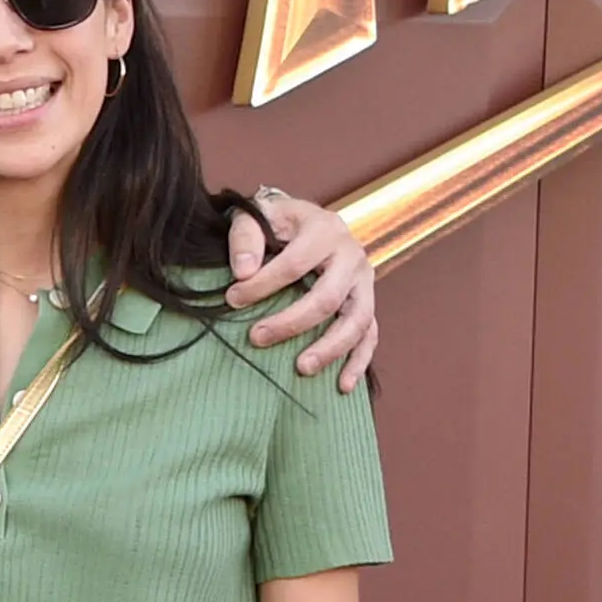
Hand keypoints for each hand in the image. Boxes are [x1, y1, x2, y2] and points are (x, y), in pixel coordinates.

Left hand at [223, 188, 379, 391]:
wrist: (305, 222)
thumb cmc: (277, 223)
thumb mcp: (258, 216)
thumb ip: (245, 238)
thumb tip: (242, 272)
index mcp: (326, 230)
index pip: (294, 264)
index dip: (262, 285)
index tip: (231, 300)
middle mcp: (352, 255)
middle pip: (327, 297)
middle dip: (291, 322)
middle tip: (255, 338)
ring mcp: (364, 282)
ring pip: (357, 320)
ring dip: (329, 348)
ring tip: (301, 369)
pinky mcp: (366, 302)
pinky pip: (370, 334)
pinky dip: (359, 361)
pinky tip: (342, 385)